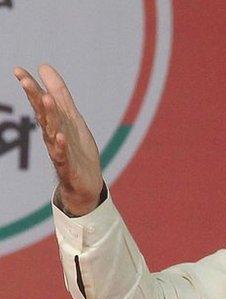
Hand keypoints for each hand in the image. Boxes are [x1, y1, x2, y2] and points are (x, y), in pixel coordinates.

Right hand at [13, 64, 103, 215]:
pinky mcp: (68, 165)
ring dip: (49, 115)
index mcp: (53, 123)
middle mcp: (52, 135)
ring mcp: (59, 150)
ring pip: (52, 131)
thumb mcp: (71, 118)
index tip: (19, 70)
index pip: (39, 103)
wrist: (85, 181)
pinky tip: (61, 136)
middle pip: (42, 114)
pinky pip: (63, 155)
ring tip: (46, 99)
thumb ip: (59, 95)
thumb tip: (44, 67)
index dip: (30, 87)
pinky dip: (61, 146)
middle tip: (25, 80)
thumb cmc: (76, 148)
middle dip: (34, 97)